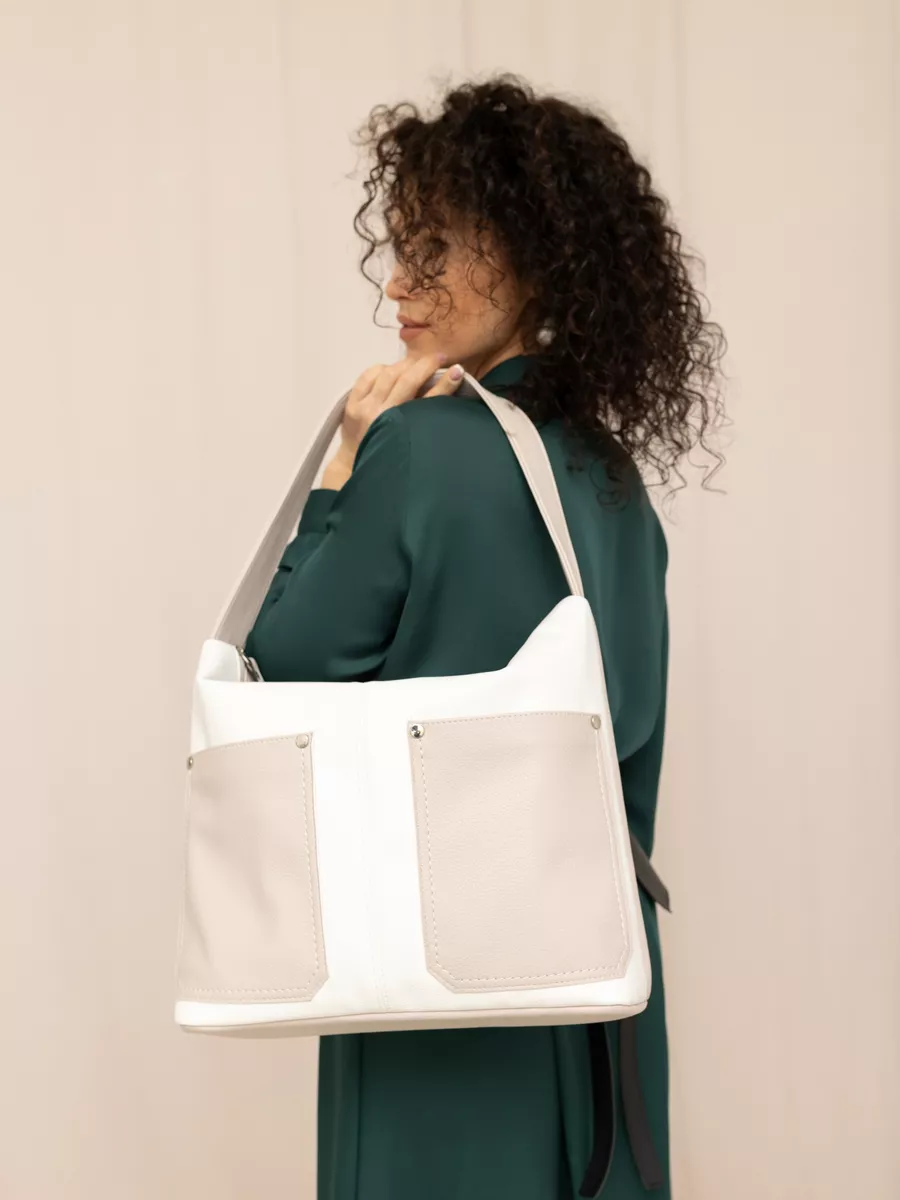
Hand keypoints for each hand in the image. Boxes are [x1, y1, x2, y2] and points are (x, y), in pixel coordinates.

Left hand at [321, 354, 464, 489]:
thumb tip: (448, 390)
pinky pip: (369, 374)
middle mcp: (382, 416)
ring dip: (406, 364)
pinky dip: (383, 368)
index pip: (428, 401)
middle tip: (440, 358)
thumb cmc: (390, 452)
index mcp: (402, 429)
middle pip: (408, 381)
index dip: (445, 383)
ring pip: (389, 373)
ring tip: (417, 363)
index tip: (458, 371)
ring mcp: (364, 408)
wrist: (357, 463)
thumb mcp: (413, 439)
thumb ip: (426, 417)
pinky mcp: (351, 402)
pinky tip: (392, 369)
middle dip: (426, 365)